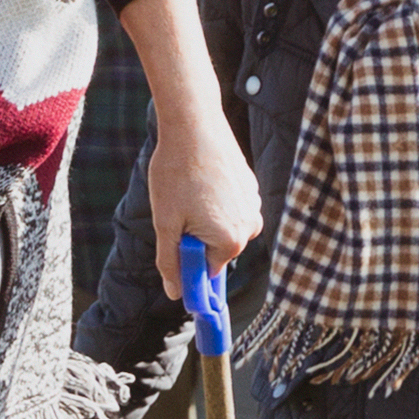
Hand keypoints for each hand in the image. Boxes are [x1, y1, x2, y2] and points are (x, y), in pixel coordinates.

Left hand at [120, 0, 260, 263]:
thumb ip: (171, 261)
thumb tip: (176, 293)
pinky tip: (200, 178)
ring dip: (202, 217)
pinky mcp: (250, 187)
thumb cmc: (176, 172)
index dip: (185, 258)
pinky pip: (227, 206)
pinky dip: (212, 199)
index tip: (172, 240)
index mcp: (231, 241)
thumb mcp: (165, 222)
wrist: (193, 125)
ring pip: (220, 226)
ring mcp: (253, 206)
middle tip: (176, 208)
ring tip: (187, 189)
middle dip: (194, 235)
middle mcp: (251, 227)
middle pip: (215, 248)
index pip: (207, 270)